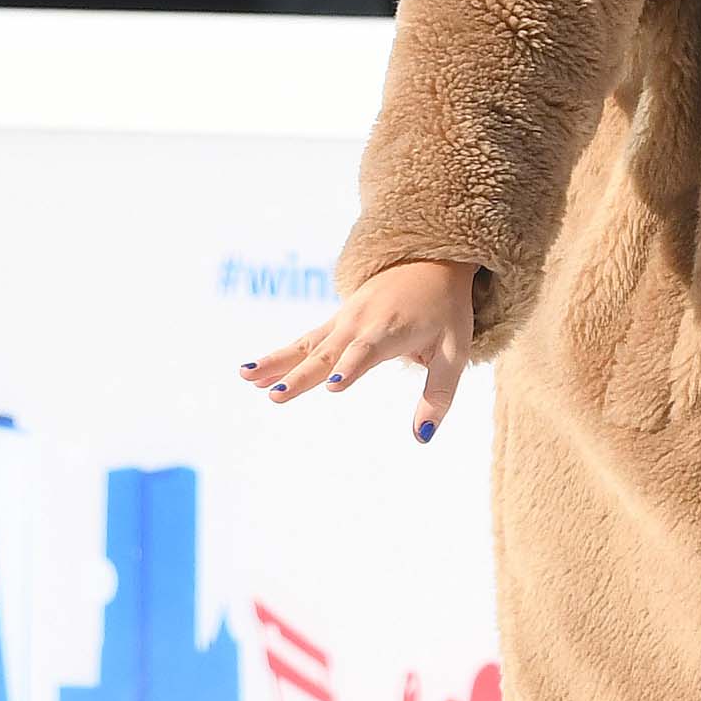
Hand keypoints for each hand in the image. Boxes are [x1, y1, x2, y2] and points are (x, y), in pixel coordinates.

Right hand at [241, 259, 476, 442]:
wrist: (430, 262)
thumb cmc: (445, 312)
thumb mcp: (454, 352)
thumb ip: (438, 396)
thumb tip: (422, 438)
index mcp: (391, 331)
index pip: (367, 351)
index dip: (351, 367)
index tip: (333, 385)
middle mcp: (362, 324)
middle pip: (328, 353)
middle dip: (302, 375)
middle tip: (276, 396)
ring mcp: (344, 321)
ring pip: (307, 345)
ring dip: (277, 362)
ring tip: (247, 377)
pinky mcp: (335, 322)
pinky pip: (305, 340)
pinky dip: (280, 354)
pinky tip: (251, 370)